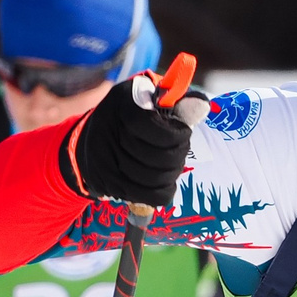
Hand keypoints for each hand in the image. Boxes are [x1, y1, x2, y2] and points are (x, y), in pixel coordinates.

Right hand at [65, 71, 207, 205]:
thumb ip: (179, 104)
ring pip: (153, 178)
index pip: (150, 125)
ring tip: (170, 164)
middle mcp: (105, 128)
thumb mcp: (154, 100)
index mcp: (122, 101)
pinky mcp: (104, 182)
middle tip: (178, 150)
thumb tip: (202, 105)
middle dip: (177, 156)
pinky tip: (163, 182)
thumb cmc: (136, 115)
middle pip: (156, 156)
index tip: (183, 133)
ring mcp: (101, 158)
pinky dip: (162, 191)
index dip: (174, 135)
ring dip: (170, 174)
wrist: (94, 138)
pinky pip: (146, 196)